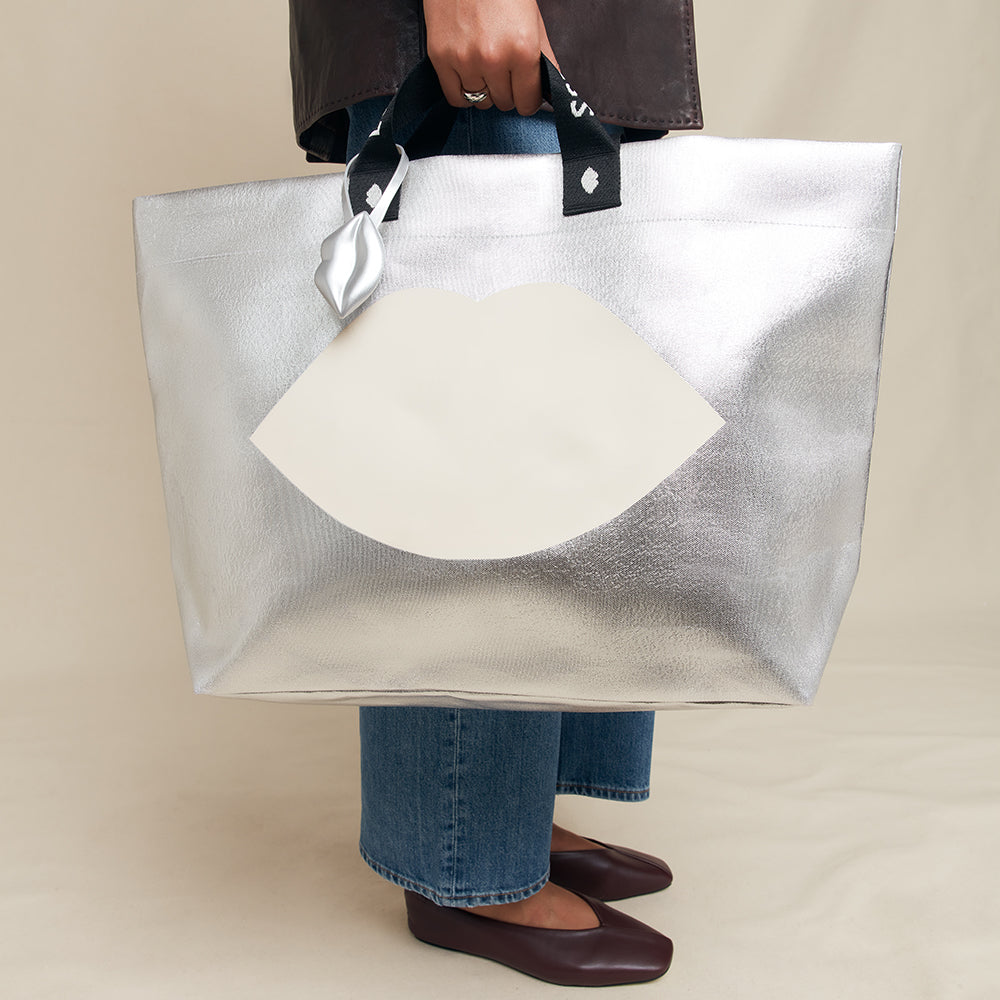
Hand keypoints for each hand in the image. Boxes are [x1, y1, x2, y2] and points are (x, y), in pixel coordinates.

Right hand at [422, 0, 559, 114]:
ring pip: (480, 101)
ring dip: (485, 90)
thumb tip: (548, 95)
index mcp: (523, 50)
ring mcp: (465, 60)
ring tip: (485, 66)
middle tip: (504, 71)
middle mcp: (494, 60)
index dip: (528, 99)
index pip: (528, 103)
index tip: (525, 93)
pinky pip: (456, 97)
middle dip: (507, 91)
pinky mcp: (441, 58)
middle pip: (504, 103)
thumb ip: (544, 61)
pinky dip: (464, 92)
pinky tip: (469, 76)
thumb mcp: (533, 23)